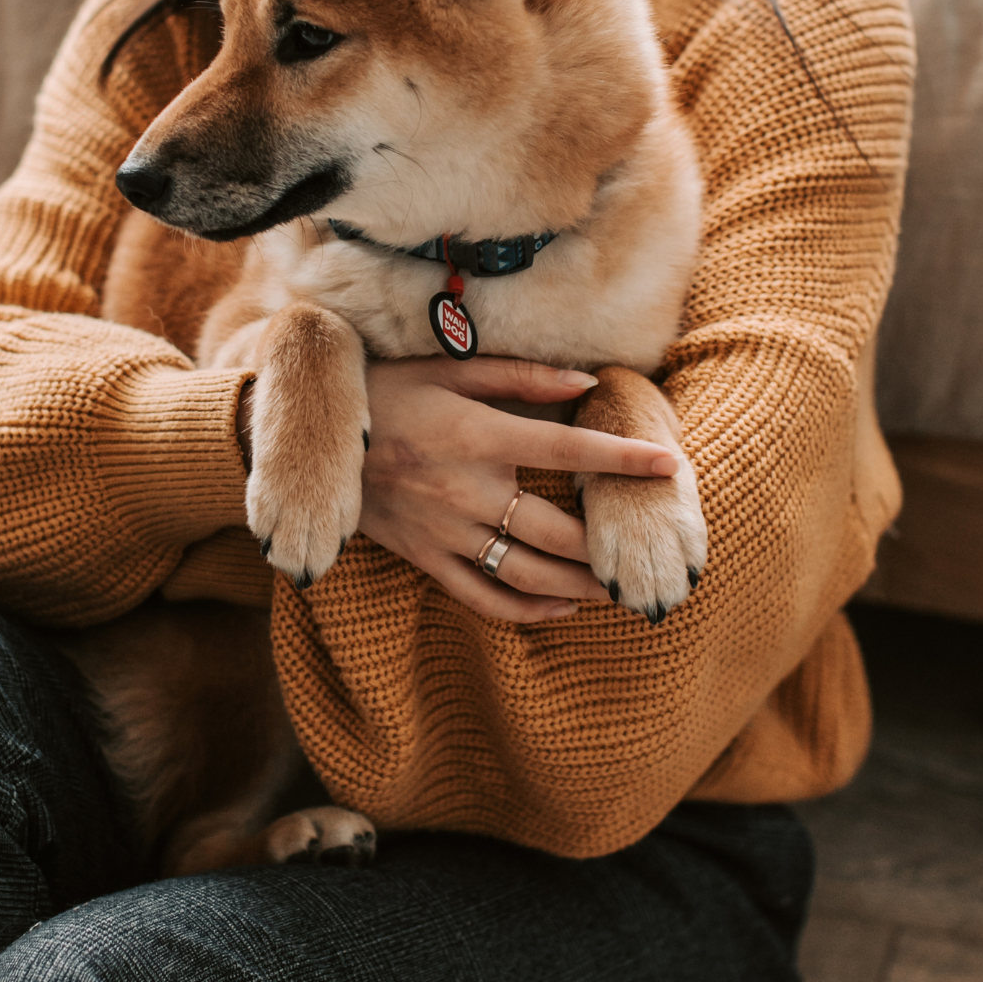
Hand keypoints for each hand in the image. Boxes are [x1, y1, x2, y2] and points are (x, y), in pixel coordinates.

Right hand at [358, 356, 680, 623]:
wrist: (312, 439)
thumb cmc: (388, 391)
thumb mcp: (449, 369)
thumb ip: (521, 377)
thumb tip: (585, 382)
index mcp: (478, 435)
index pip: (569, 448)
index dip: (624, 459)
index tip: (670, 466)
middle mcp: (467, 490)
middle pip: (558, 531)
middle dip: (608, 546)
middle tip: (645, 551)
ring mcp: (444, 531)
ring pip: (527, 574)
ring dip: (579, 589)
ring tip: (616, 590)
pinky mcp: (424, 558)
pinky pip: (482, 597)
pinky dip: (527, 612)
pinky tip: (561, 610)